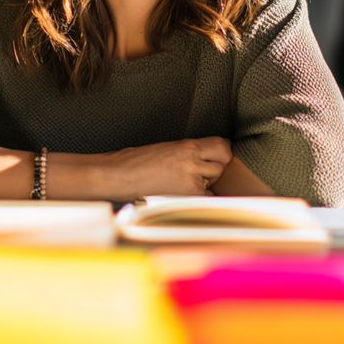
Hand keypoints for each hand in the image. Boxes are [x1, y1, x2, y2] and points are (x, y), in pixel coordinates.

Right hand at [102, 137, 232, 199]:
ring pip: (215, 180)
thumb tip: (207, 157)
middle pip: (222, 163)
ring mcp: (191, 178)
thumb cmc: (138, 161)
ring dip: (206, 181)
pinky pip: (206, 197)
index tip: (216, 156)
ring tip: (186, 181)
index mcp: (188, 145)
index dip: (221, 152)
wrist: (121, 174)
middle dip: (214, 167)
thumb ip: (189, 152)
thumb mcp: (168, 148)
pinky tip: (183, 194)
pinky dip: (199, 197)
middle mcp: (193, 160)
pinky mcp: (186, 194)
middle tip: (199, 171)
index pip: (222, 145)